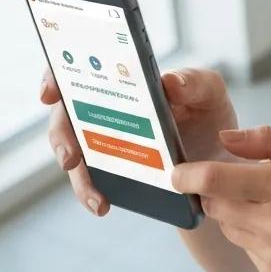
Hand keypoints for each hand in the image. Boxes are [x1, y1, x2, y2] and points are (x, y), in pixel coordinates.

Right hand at [41, 65, 244, 217]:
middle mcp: (104, 106)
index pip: (79, 66)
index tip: (50, 93)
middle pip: (66, 113)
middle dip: (61, 134)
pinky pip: (90, 181)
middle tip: (70, 154)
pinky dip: (90, 193)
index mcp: (124, 78)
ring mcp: (103, 139)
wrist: (220, 160)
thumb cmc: (208, 112)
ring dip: (77, 173)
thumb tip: (168, 82)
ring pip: (72, 152)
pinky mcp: (110, 169)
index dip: (56, 75)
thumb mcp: (209, 92)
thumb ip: (194, 81)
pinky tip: (101, 205)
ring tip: (93, 192)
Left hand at [169, 125, 270, 271]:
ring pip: (227, 228)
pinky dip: (253, 234)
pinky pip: (246, 248)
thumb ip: (270, 140)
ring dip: (234, 212)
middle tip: (239, 180)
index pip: (216, 181)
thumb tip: (224, 139)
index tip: (175, 171)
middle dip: (215, 191)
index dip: (188, 175)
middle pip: (214, 205)